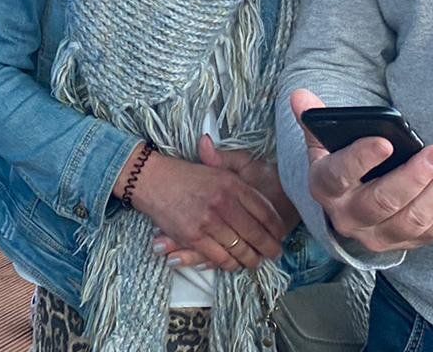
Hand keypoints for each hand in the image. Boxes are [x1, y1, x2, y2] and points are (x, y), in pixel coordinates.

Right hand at [124, 136, 290, 273]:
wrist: (152, 179)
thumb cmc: (184, 175)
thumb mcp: (215, 168)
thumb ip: (238, 177)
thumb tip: (261, 191)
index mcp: (232, 183)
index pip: (264, 210)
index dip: (276, 226)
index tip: (280, 234)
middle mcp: (223, 202)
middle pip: (257, 233)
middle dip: (269, 248)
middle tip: (275, 254)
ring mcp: (209, 221)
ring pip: (240, 249)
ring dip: (251, 259)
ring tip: (255, 261)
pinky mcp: (194, 237)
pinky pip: (220, 258)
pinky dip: (230, 264)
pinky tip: (234, 263)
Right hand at [289, 89, 432, 253]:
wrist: (350, 208)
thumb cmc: (340, 166)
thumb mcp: (322, 145)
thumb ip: (314, 120)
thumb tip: (299, 95)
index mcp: (325, 187)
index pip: (340, 175)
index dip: (362, 159)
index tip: (385, 142)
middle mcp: (349, 217)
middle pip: (385, 202)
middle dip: (415, 176)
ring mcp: (379, 235)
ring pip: (415, 219)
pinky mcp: (407, 244)